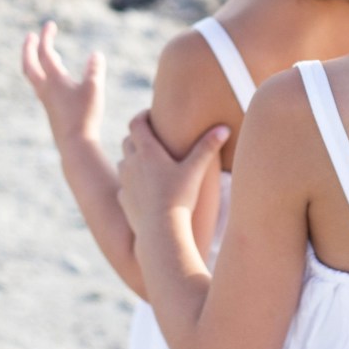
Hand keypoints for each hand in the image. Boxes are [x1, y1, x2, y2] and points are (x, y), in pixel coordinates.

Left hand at [22, 21, 105, 149]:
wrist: (75, 145)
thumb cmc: (85, 116)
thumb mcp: (94, 89)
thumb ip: (95, 69)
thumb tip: (95, 54)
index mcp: (54, 80)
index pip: (45, 53)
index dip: (46, 37)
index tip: (50, 24)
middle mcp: (45, 89)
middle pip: (29, 65)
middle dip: (29, 49)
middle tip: (31, 36)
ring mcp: (47, 100)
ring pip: (34, 76)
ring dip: (35, 61)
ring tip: (45, 53)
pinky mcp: (52, 109)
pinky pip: (41, 86)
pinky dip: (43, 74)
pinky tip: (55, 78)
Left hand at [117, 111, 228, 234]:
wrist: (160, 233)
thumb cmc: (179, 198)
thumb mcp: (196, 170)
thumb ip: (209, 147)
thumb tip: (225, 127)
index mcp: (147, 151)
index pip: (136, 123)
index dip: (142, 116)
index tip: (151, 114)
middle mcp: (131, 163)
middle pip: (128, 140)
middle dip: (138, 136)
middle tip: (153, 137)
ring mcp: (125, 183)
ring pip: (123, 161)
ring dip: (132, 158)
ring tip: (149, 162)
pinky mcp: (124, 201)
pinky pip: (124, 185)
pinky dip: (131, 182)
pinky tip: (145, 188)